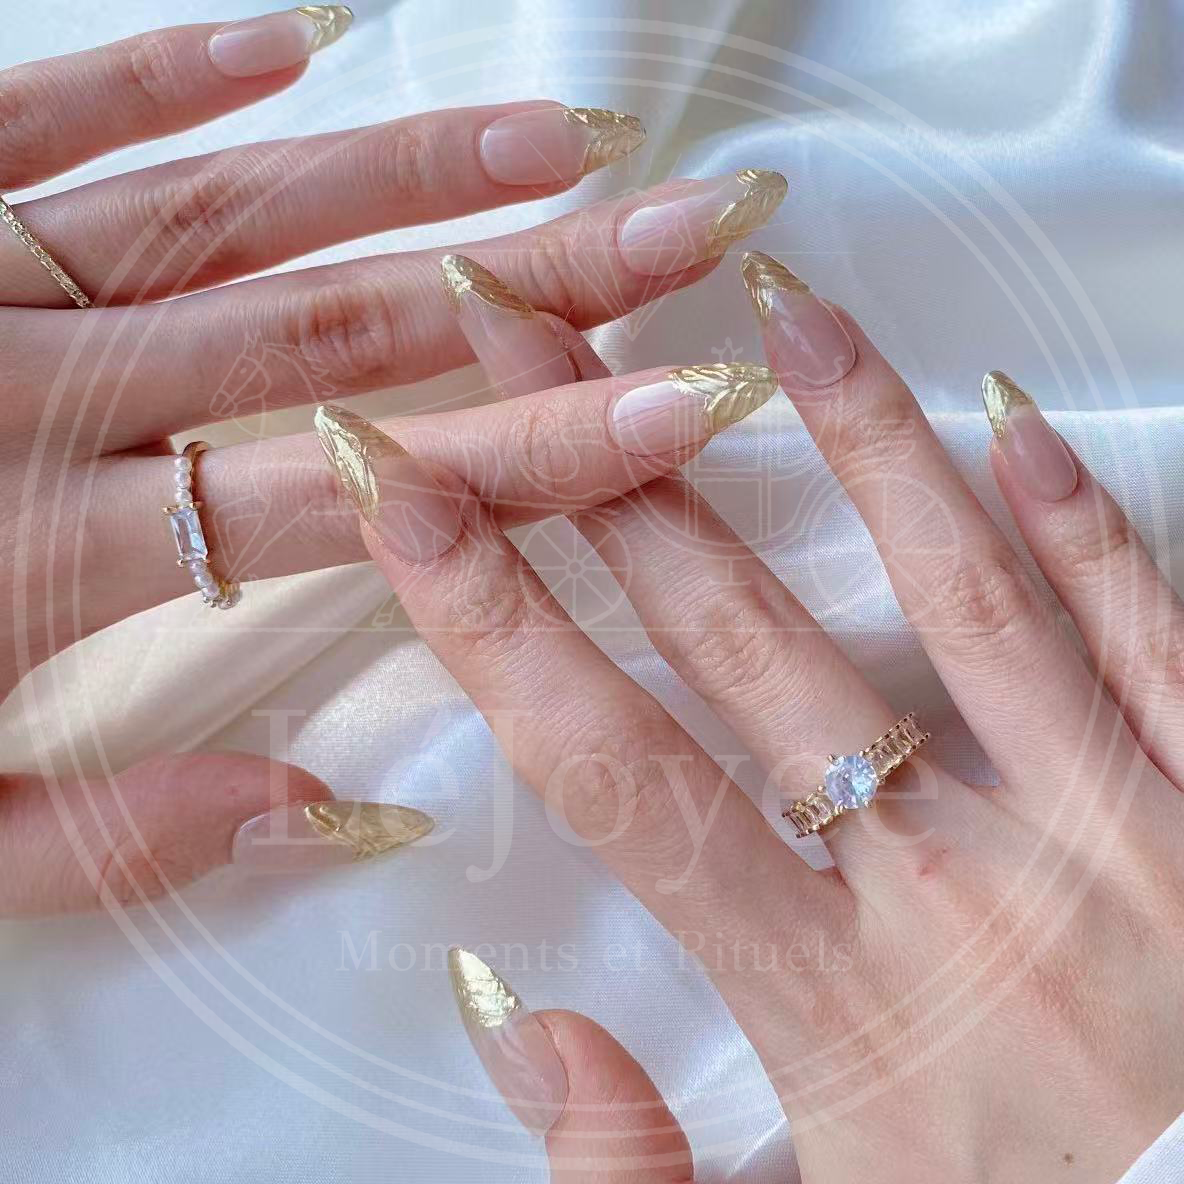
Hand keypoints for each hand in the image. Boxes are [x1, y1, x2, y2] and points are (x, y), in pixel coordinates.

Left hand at [0, 8, 790, 913]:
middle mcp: (44, 396)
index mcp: (65, 555)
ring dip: (409, 173)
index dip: (540, 453)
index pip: (368, 493)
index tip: (677, 408)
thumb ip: (135, 832)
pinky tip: (292, 41)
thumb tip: (338, 812)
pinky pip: (44, 118)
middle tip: (676, 228)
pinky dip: (167, 71)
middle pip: (346, 328)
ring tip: (555, 142)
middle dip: (536, 281)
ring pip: (234, 213)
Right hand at [333, 251, 1183, 1179]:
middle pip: (746, 643)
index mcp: (837, 999)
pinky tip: (1013, 418)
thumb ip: (628, 1168)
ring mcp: (1109, 835)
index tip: (412, 500)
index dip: (493, 625)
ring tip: (777, 315)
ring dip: (857, 441)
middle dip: (616, 482)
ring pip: (960, 599)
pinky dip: (1085, 526)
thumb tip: (521, 1018)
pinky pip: (1153, 642)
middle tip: (538, 345)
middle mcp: (959, 892)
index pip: (616, 770)